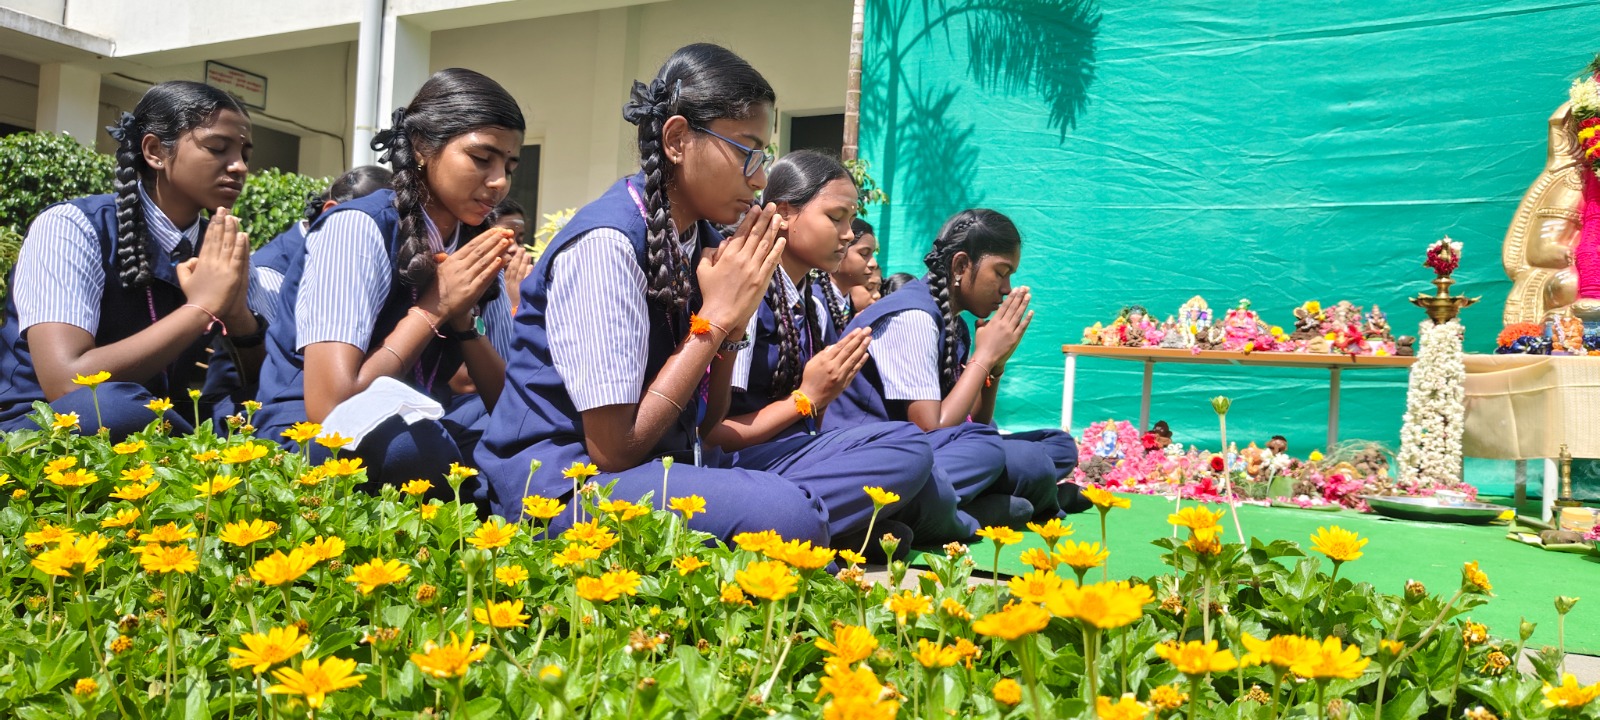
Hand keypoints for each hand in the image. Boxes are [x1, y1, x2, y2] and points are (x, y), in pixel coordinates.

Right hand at [176, 207, 250, 322]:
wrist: (204, 310)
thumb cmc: (196, 297)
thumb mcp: (184, 280)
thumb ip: (184, 267)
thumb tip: (191, 259)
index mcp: (202, 261)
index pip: (209, 239)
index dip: (213, 226)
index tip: (216, 215)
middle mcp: (212, 261)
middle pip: (219, 238)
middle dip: (222, 222)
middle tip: (225, 209)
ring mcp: (224, 266)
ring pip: (229, 244)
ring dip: (232, 229)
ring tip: (234, 217)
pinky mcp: (234, 274)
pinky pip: (239, 256)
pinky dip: (242, 245)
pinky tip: (244, 234)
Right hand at [419, 227, 511, 329]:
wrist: (433, 309)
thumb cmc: (437, 289)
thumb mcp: (439, 270)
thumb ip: (444, 260)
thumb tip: (443, 253)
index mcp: (452, 260)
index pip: (472, 245)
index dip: (486, 236)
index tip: (497, 230)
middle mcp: (459, 267)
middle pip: (480, 251)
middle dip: (494, 240)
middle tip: (507, 232)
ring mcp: (465, 279)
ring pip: (484, 261)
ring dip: (496, 251)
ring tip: (507, 242)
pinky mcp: (470, 290)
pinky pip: (484, 277)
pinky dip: (493, 268)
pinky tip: (501, 260)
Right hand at [502, 242, 532, 315]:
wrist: (521, 314)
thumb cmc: (519, 299)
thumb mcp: (514, 288)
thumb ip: (516, 276)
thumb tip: (523, 262)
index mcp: (507, 284)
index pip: (508, 269)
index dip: (511, 259)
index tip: (515, 251)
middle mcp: (511, 285)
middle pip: (514, 269)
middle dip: (518, 258)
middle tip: (522, 249)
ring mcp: (518, 289)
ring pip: (520, 273)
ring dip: (524, 263)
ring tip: (527, 254)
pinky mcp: (524, 292)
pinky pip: (526, 281)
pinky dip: (528, 273)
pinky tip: (531, 266)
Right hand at [696, 203, 784, 333]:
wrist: (721, 313)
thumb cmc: (711, 292)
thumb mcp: (703, 270)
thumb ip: (709, 254)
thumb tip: (719, 244)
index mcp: (728, 255)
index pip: (741, 232)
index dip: (750, 219)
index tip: (756, 208)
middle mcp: (743, 259)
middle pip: (756, 234)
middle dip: (764, 218)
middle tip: (771, 206)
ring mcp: (754, 269)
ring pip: (766, 245)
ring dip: (773, 230)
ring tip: (778, 217)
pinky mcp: (762, 279)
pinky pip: (772, 261)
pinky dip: (777, 250)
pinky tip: (782, 240)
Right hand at [799, 327, 870, 408]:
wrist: (811, 398)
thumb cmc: (809, 379)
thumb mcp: (811, 363)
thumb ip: (822, 354)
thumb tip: (833, 346)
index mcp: (825, 360)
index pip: (840, 346)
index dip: (850, 337)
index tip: (858, 330)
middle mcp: (834, 366)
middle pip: (849, 350)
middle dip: (859, 339)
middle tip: (867, 330)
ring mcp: (841, 375)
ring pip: (854, 359)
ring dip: (862, 348)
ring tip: (869, 339)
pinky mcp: (845, 382)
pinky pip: (854, 370)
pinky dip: (861, 362)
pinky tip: (866, 354)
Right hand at [972, 286, 1032, 369]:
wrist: (986, 357)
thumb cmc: (981, 345)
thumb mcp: (979, 332)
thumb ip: (980, 324)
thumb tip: (981, 319)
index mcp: (994, 321)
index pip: (1004, 306)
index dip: (1011, 297)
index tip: (1016, 289)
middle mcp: (1003, 324)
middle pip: (1013, 307)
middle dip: (1019, 296)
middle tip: (1025, 288)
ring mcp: (1009, 331)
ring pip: (1018, 315)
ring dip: (1024, 304)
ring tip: (1029, 295)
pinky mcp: (1015, 338)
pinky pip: (1022, 326)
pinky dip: (1027, 319)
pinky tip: (1031, 312)